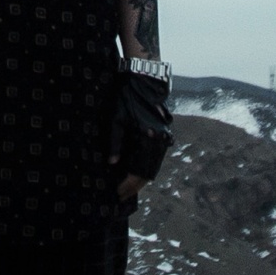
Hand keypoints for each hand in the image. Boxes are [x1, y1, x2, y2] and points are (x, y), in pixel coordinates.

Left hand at [108, 67, 171, 186]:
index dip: (127, 185)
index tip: (117, 193)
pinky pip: (155, 158)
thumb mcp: (117, 118)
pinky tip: (135, 171)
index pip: (138, 172)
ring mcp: (163, 139)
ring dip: (141, 178)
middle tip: (120, 194)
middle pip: (148, 174)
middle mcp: (159, 142)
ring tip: (126, 186)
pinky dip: (146, 167)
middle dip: (134, 186)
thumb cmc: (128, 97)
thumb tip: (111, 164)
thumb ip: (115, 143)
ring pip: (153, 167)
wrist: (145, 80)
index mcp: (148, 139)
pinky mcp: (163, 134)